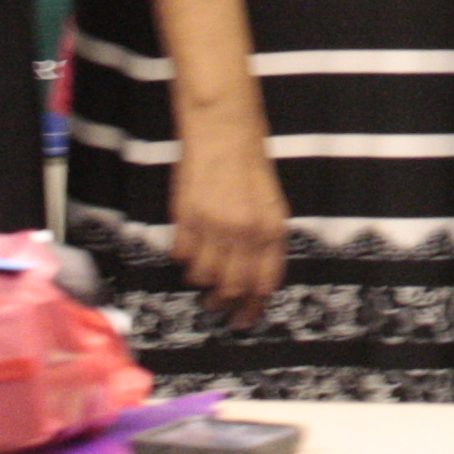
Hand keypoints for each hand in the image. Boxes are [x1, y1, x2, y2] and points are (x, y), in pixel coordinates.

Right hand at [168, 113, 289, 324]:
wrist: (223, 133)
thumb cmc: (251, 168)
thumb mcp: (272, 205)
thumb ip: (266, 243)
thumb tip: (258, 281)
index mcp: (271, 229)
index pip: (264, 284)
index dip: (253, 307)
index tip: (245, 319)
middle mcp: (244, 232)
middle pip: (231, 289)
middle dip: (225, 303)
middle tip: (219, 306)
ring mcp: (213, 227)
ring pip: (202, 277)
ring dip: (202, 279)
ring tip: (205, 268)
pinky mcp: (185, 219)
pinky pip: (181, 256)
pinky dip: (184, 258)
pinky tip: (191, 245)